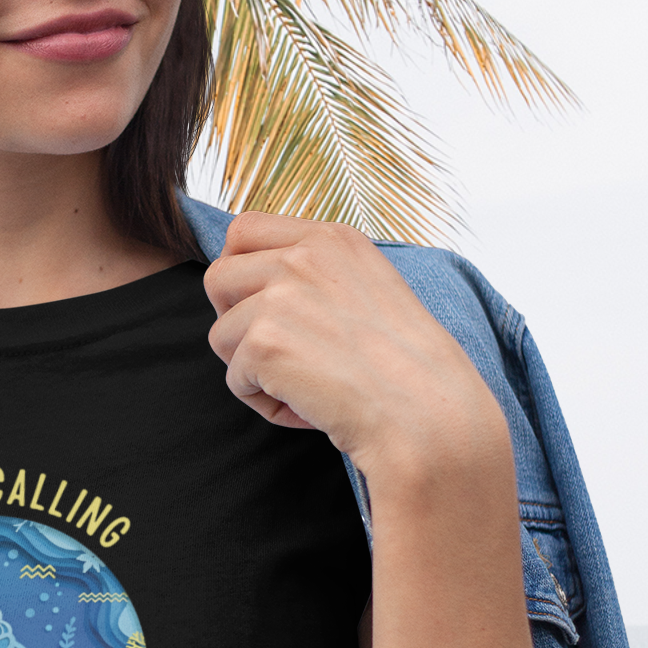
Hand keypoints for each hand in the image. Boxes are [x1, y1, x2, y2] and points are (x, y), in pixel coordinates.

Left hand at [203, 213, 506, 483]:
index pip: (244, 231)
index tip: (267, 312)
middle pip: (218, 277)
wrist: (428, 416)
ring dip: (253, 369)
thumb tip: (255, 282)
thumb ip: (315, 274)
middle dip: (235, 320)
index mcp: (331, 238)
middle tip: (278, 354)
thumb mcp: (369, 289)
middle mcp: (303, 256)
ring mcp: (281, 297)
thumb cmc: (405, 368)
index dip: (242, 275)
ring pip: (221, 334)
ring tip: (305, 386)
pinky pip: (234, 379)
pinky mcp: (264, 342)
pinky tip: (309, 407)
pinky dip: (265, 403)